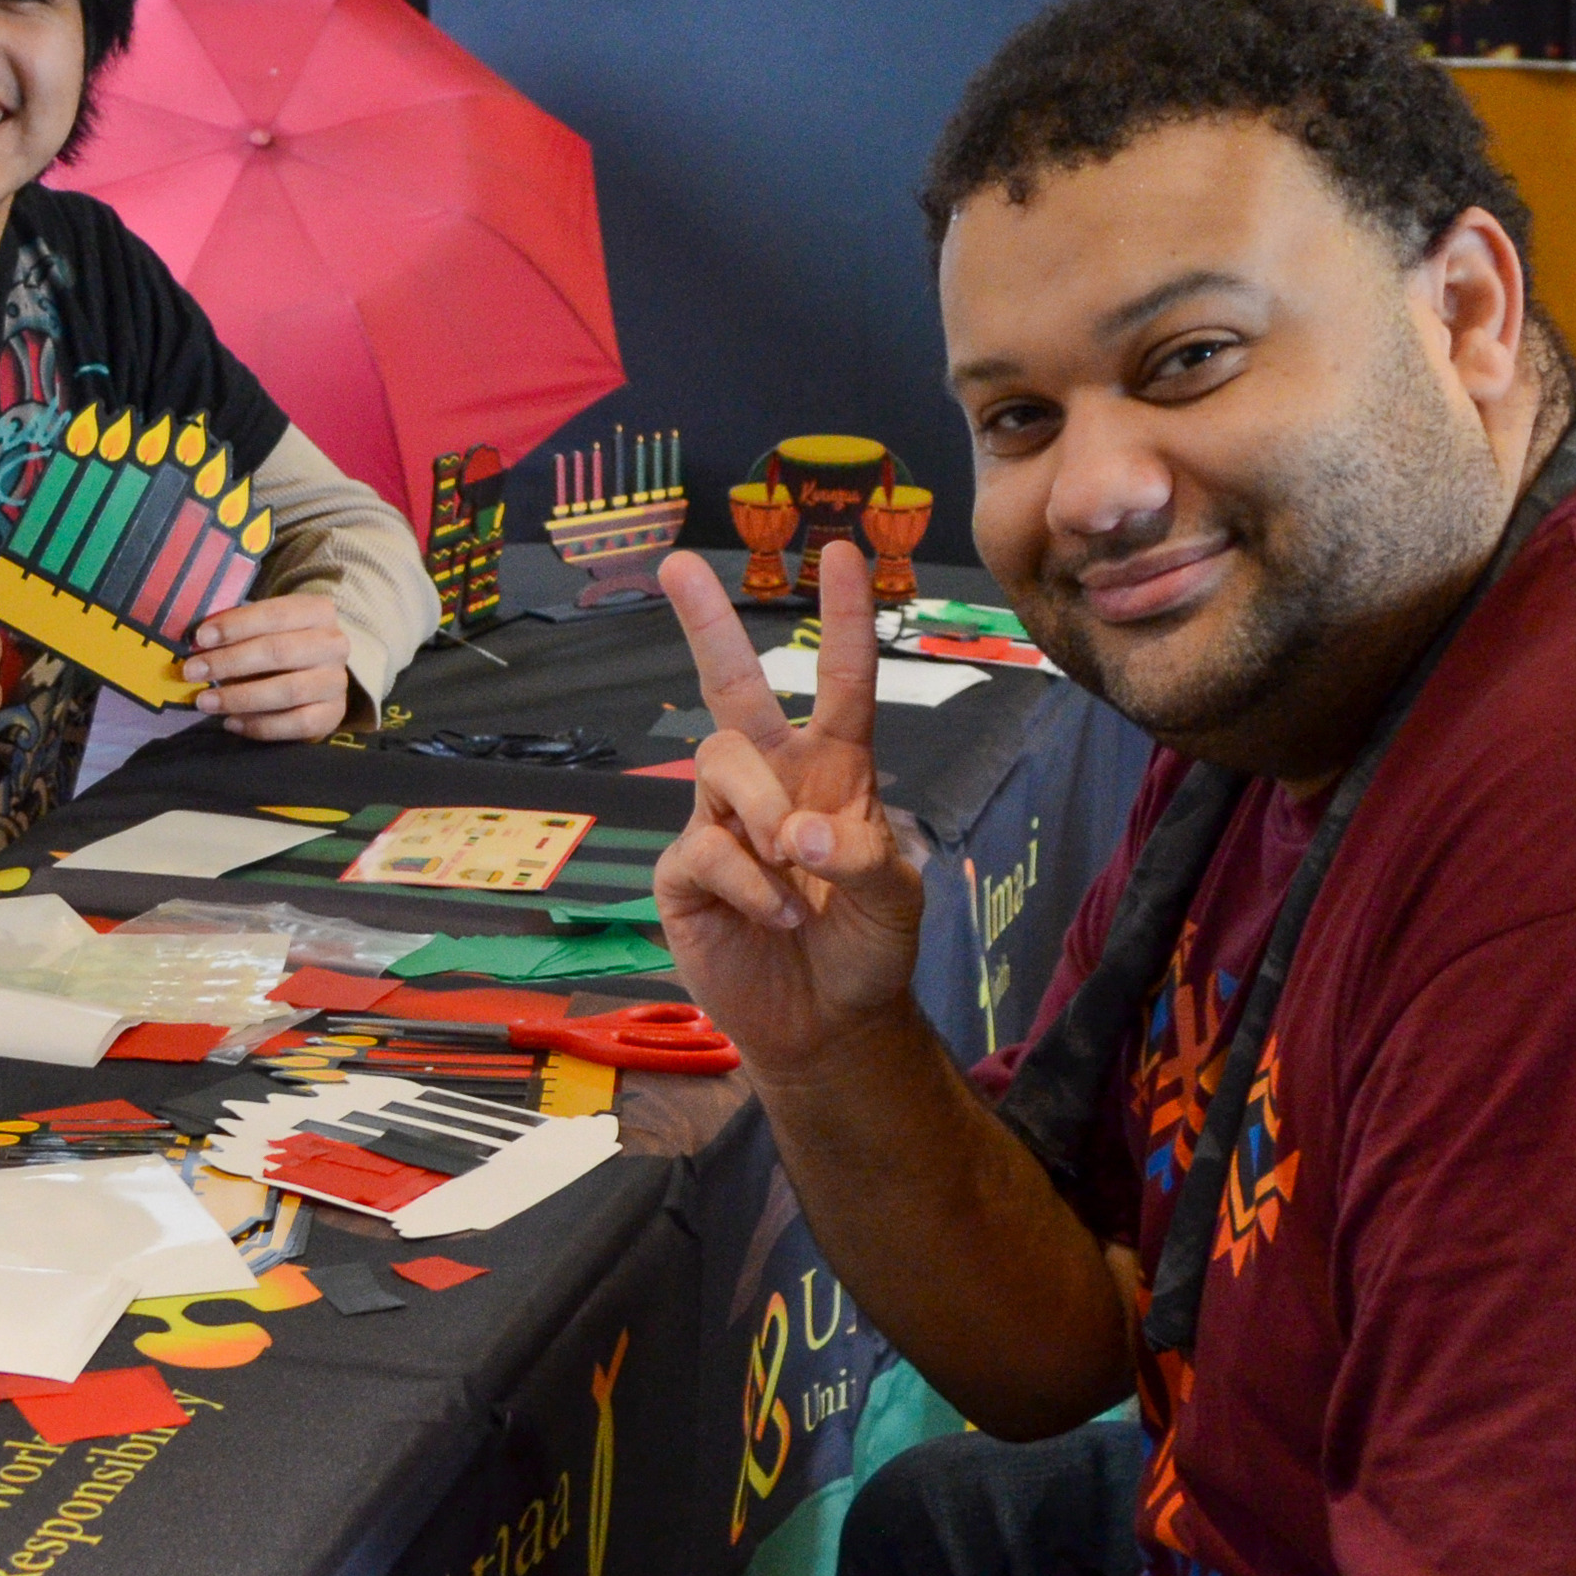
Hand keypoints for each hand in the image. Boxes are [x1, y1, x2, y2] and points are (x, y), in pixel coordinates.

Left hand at [177, 590, 354, 739]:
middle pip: (279, 652)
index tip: (200, 638)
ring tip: (205, 702)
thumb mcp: (261, 629)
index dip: (236, 626)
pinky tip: (231, 722)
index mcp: (317, 611)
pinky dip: (259, 726)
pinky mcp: (334, 715)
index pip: (275, 614)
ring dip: (240, 697)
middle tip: (193, 671)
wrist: (313, 678)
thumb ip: (235, 632)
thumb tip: (197, 644)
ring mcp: (337, 681)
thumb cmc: (277, 646)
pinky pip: (296, 724)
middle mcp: (334, 644)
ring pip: (288, 691)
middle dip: (229, 662)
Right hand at [653, 540, 929, 1072]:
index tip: (841, 551)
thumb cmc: (869, 947)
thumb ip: (862, 857)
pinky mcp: (685, 873)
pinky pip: (704, 848)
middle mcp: (772, 783)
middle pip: (731, 688)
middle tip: (678, 564)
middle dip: (706, 622)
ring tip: (791, 872)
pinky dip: (747, 883)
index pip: (841, 684)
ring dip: (760, 815)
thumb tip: (795, 833)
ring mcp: (721, 823)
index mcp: (835, 772)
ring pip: (719, 765)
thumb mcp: (897, 899)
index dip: (843, 620)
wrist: (828, 1024)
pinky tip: (777, 917)